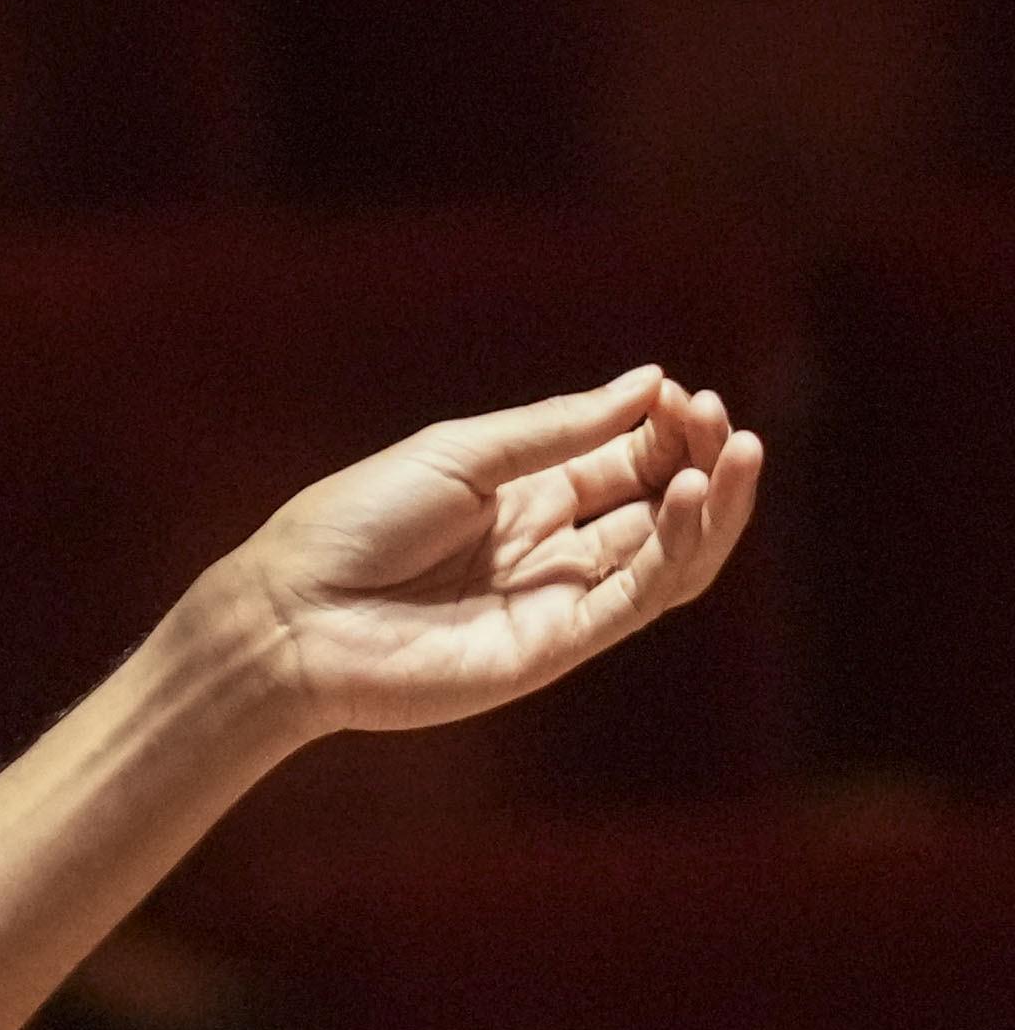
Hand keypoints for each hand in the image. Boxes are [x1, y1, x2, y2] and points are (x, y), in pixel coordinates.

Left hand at [204, 367, 764, 740]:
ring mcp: (554, 601)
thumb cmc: (353, 523)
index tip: (685, 395)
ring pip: (665, 558)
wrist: (292, 612)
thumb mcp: (458, 454)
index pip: (623, 464)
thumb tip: (649, 382)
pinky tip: (689, 498)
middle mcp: (547, 550)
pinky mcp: (553, 647)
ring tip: (738, 452)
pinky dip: (674, 551)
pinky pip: (634, 601)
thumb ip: (556, 429)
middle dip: (696, 460)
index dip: (663, 432)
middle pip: (655, 508)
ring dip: (712, 507)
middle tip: (719, 418)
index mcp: (520, 498)